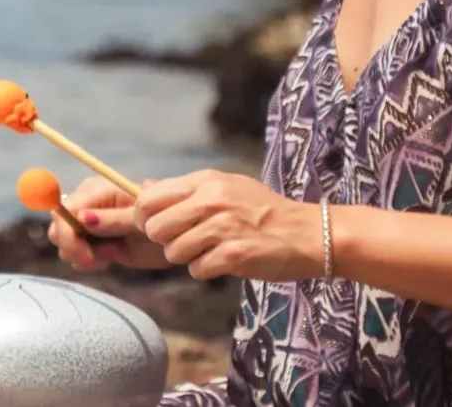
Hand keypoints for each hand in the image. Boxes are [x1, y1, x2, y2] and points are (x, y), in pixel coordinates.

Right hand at [45, 175, 169, 271]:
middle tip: (107, 256)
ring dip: (86, 256)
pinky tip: (112, 256)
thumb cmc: (163, 220)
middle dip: (75, 248)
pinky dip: (90, 261)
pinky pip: (74, 254)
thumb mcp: (142, 221)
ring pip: (63, 244)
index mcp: (97, 190)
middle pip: (57, 227)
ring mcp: (87, 222)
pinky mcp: (90, 239)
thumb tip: (82, 217)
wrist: (174, 236)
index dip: (68, 235)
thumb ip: (113, 219)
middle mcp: (86, 203)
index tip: (87, 257)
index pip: (63, 211)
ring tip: (116, 252)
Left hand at [132, 169, 320, 281]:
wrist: (307, 233)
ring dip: (188, 258)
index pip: (149, 199)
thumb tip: (144, 188)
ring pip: (174, 252)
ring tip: (211, 251)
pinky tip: (225, 261)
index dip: (145, 219)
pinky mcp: (234, 254)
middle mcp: (211, 200)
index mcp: (206, 181)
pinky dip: (207, 270)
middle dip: (166, 241)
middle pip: (155, 228)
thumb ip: (185, 190)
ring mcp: (223, 227)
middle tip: (187, 243)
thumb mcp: (227, 186)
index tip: (158, 228)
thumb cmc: (263, 211)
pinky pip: (197, 270)